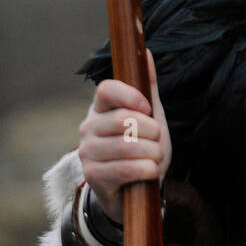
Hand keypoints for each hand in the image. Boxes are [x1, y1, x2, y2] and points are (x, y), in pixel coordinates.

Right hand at [77, 49, 171, 223]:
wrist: (132, 191)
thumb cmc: (141, 148)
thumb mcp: (149, 118)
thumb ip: (147, 89)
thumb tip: (147, 53)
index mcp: (101, 108)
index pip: (106, 88)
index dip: (130, 96)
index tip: (147, 109)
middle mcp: (88, 127)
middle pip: (123, 119)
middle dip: (152, 132)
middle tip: (157, 142)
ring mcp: (87, 152)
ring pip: (128, 145)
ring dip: (152, 154)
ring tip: (155, 159)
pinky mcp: (92, 175)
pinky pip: (126, 168)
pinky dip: (147, 170)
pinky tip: (150, 172)